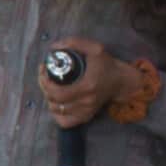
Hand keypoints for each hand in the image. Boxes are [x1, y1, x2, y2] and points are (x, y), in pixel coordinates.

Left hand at [39, 37, 159, 126]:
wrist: (121, 82)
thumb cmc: (107, 65)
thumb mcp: (94, 48)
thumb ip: (74, 43)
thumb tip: (54, 47)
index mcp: (87, 86)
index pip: (57, 92)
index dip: (45, 83)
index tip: (44, 70)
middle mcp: (86, 102)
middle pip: (54, 103)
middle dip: (45, 88)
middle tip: (45, 76)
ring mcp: (86, 112)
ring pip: (57, 112)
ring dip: (49, 99)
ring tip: (51, 87)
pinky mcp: (86, 117)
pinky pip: (65, 122)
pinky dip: (57, 113)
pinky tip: (58, 102)